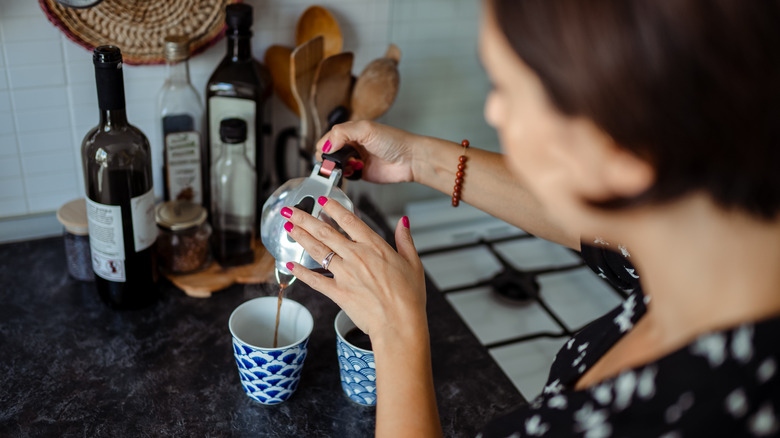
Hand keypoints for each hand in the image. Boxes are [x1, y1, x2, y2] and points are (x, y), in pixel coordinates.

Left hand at [281, 196, 426, 342]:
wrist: (399, 323)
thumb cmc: (409, 297)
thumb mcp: (413, 263)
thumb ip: (405, 240)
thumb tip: (403, 222)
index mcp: (374, 246)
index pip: (349, 220)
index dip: (333, 208)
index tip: (322, 200)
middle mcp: (356, 256)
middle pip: (325, 232)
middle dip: (305, 218)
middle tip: (291, 209)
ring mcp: (344, 274)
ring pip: (317, 250)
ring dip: (301, 237)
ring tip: (288, 226)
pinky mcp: (338, 292)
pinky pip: (314, 280)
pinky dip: (301, 272)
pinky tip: (289, 264)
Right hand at [316, 121, 419, 184]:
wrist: (410, 159)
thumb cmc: (394, 140)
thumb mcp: (365, 129)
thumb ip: (342, 133)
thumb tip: (326, 145)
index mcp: (351, 131)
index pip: (327, 138)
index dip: (325, 146)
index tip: (328, 152)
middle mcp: (352, 145)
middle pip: (329, 153)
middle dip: (328, 159)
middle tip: (334, 162)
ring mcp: (356, 159)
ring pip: (336, 166)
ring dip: (337, 168)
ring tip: (346, 167)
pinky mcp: (361, 173)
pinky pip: (346, 176)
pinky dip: (346, 176)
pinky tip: (353, 172)